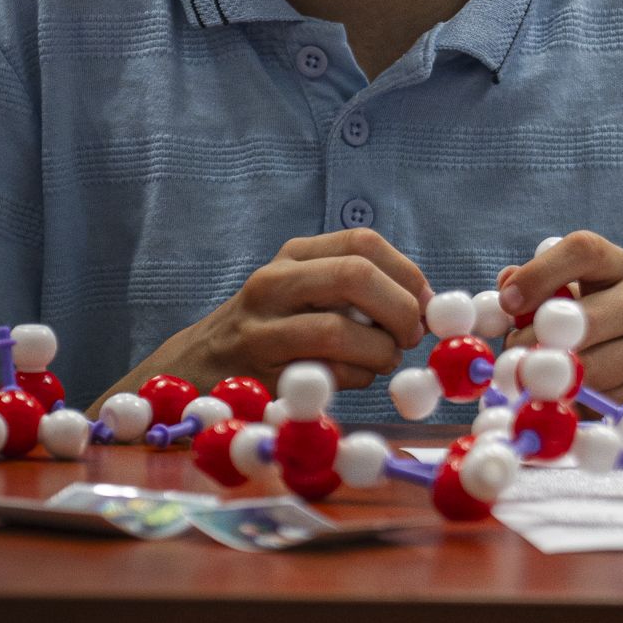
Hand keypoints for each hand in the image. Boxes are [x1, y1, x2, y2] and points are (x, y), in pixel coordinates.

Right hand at [95, 229, 432, 412]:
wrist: (196, 370)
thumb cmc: (273, 331)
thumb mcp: (306, 293)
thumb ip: (358, 291)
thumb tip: (426, 305)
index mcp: (296, 254)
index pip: (363, 242)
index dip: (407, 272)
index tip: (426, 303)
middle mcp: (275, 281)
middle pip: (356, 275)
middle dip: (399, 309)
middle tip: (411, 336)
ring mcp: (260, 326)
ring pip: (338, 329)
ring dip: (378, 353)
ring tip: (381, 362)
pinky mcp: (256, 372)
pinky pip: (322, 374)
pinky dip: (351, 380)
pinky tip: (347, 380)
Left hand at [497, 229, 622, 407]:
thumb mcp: (616, 291)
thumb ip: (560, 286)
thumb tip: (504, 285)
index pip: (582, 249)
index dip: (539, 272)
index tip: (509, 300)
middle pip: (576, 322)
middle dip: (531, 349)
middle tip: (511, 367)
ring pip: (589, 372)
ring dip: (553, 387)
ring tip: (537, 390)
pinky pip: (609, 408)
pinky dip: (584, 413)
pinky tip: (579, 410)